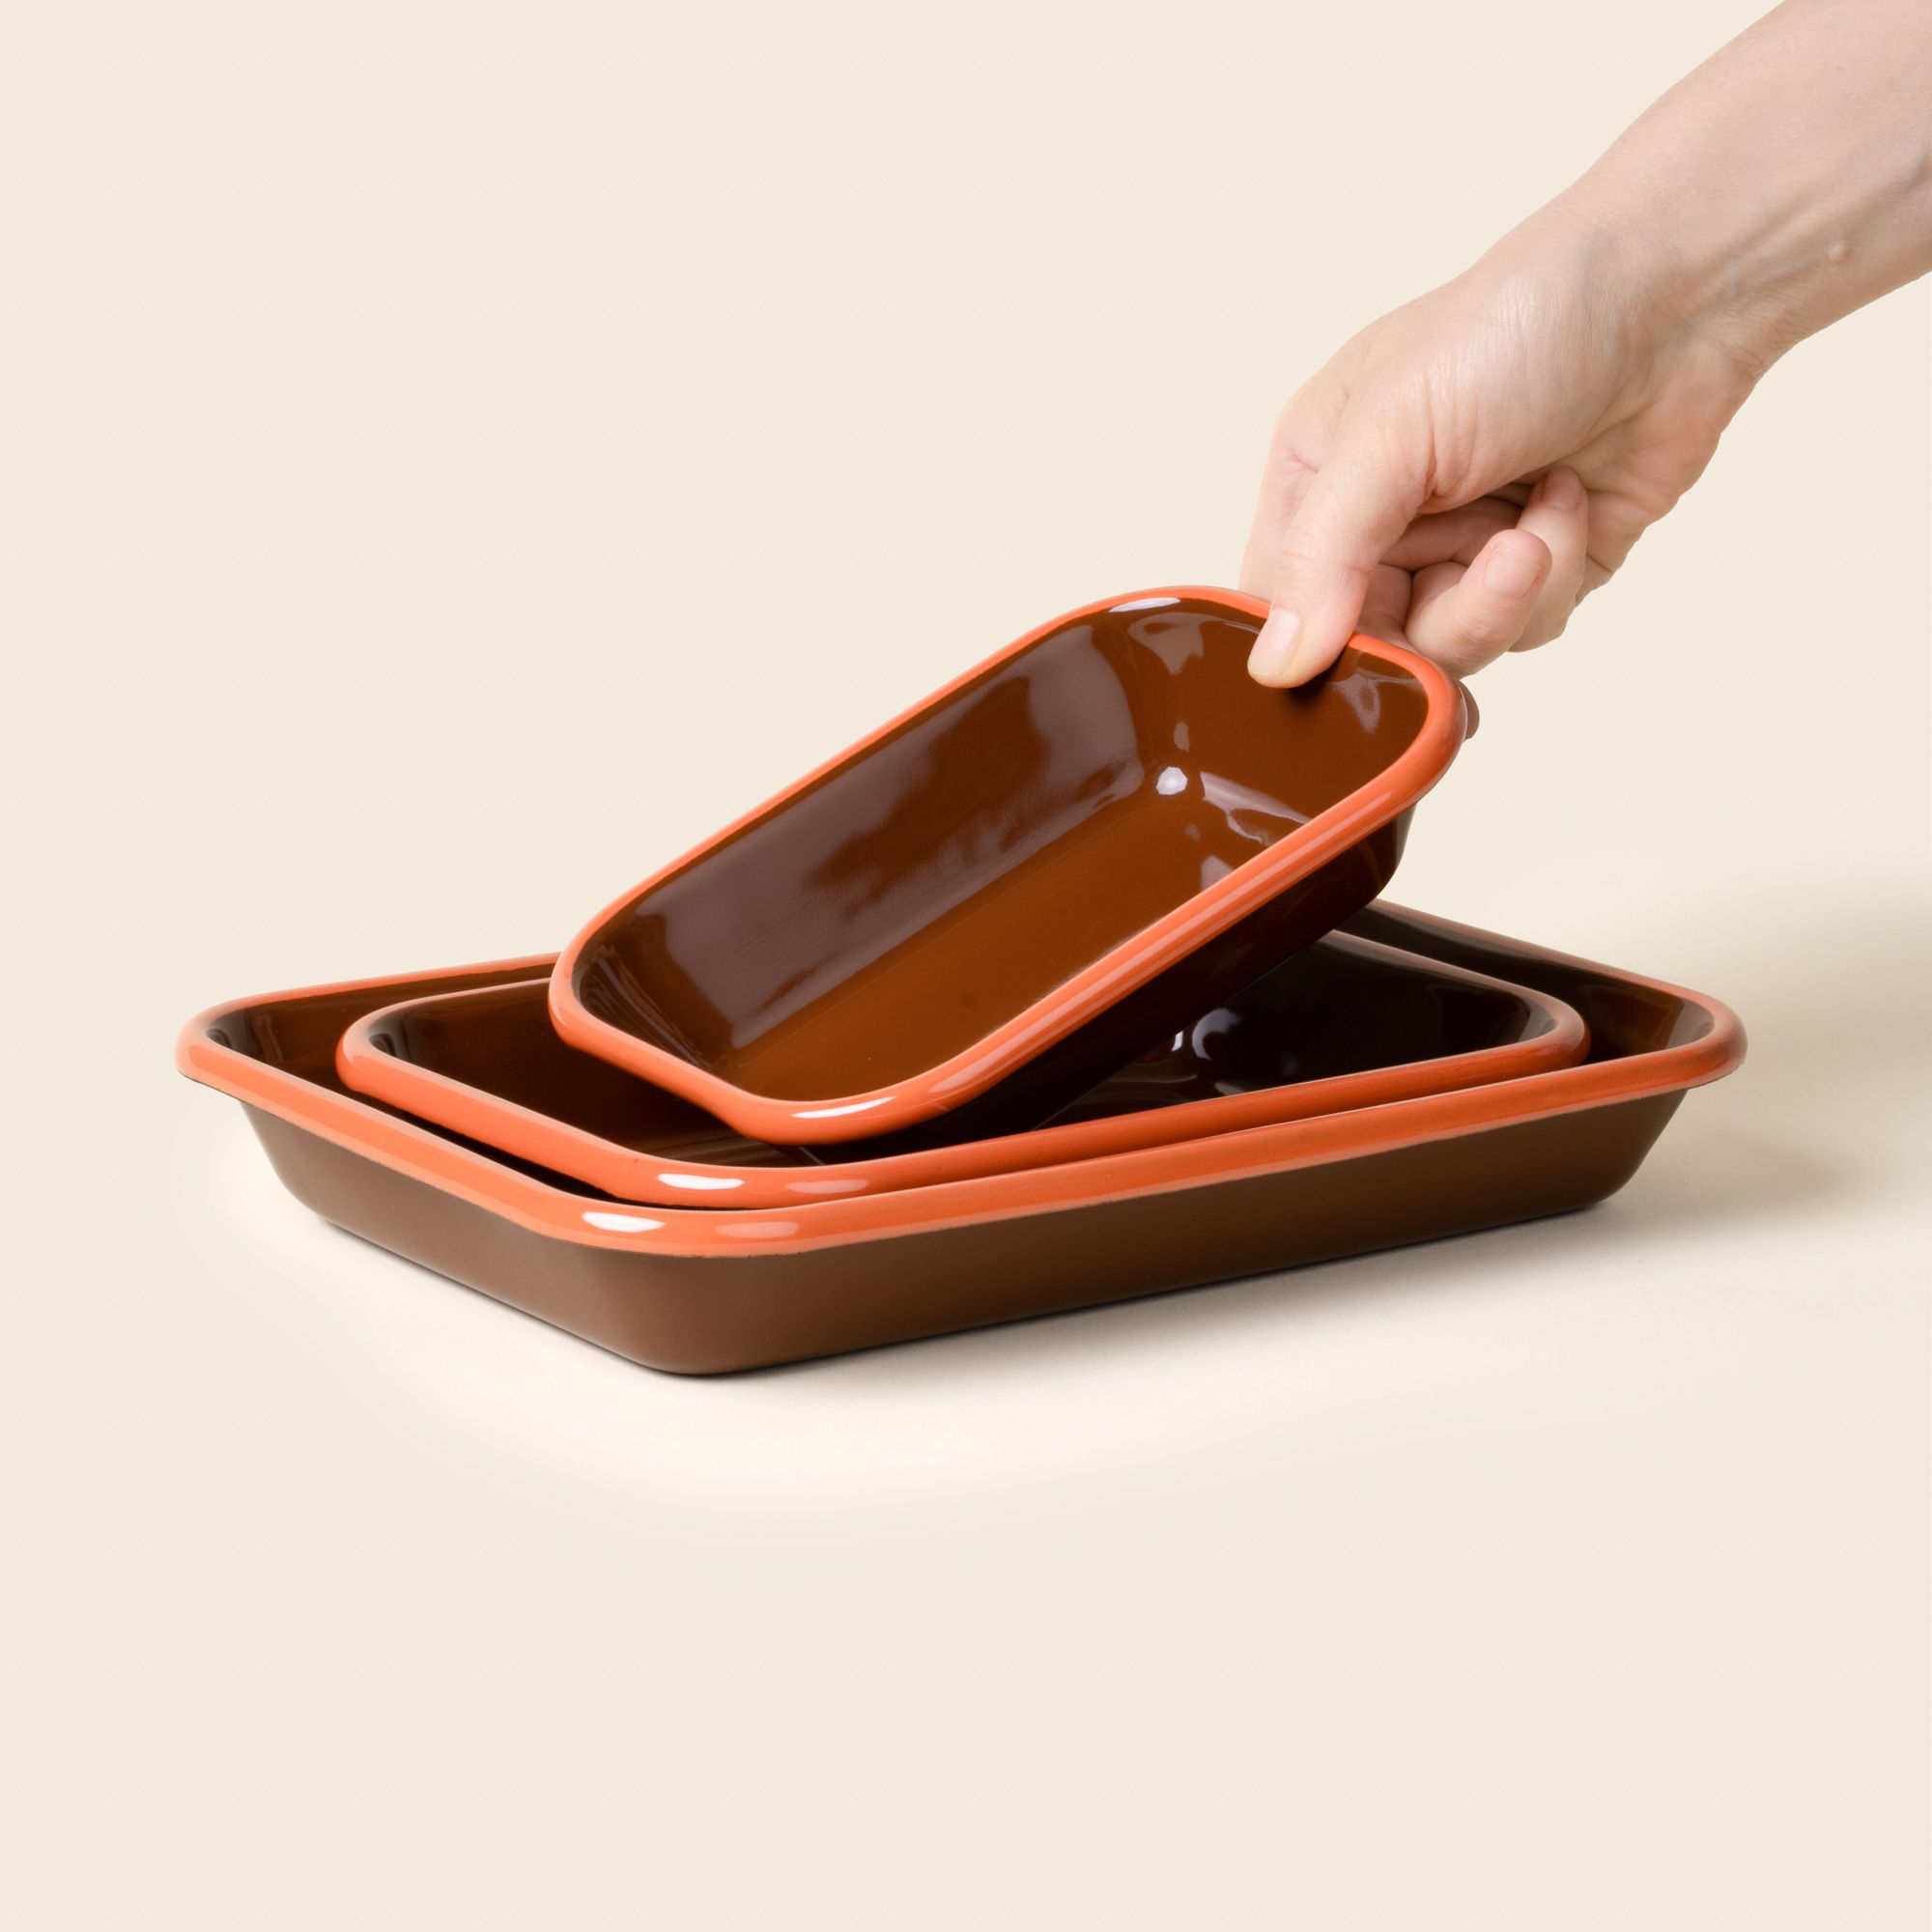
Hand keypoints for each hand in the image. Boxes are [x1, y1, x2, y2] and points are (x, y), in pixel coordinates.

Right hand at [1240, 225, 1758, 684]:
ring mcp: (1457, 552)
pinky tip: (1568, 501)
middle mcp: (1378, 526)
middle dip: (1437, 621)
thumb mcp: (1391, 432)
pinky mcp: (1536, 575)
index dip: (1312, 644)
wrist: (1673, 298)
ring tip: (1536, 522)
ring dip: (1505, 598)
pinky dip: (1555, 580)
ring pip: (1451, 653)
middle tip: (1489, 562)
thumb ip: (1322, 554)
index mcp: (1315, 479)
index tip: (1363, 645)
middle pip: (1370, 645)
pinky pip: (1525, 634)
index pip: (1277, 606)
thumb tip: (1275, 666)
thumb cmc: (1516, 326)